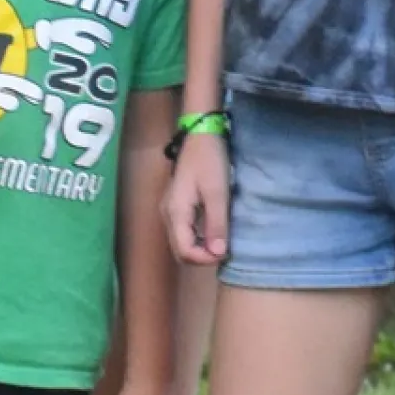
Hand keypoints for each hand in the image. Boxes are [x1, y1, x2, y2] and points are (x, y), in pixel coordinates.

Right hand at [163, 133, 230, 267]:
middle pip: (180, 250)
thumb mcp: (217, 193)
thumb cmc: (209, 161)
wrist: (201, 135)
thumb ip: (217, 224)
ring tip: (222, 242)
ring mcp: (171, 210)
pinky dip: (199, 237)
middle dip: (202, 256)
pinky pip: (185, 231)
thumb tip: (218, 253)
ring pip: (182, 241)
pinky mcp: (178, 205)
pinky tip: (214, 231)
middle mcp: (168, 215)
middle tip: (225, 251)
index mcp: (175, 213)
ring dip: (200, 248)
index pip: (184, 251)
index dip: (204, 259)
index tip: (225, 254)